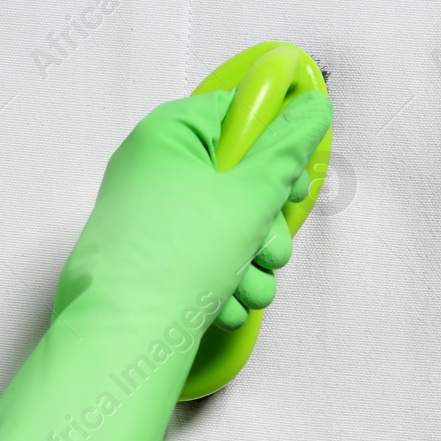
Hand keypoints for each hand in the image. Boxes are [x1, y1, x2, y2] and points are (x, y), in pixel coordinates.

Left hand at [60, 88, 330, 334]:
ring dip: (252, 261)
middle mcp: (156, 169)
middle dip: (266, 225)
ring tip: (243, 284)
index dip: (274, 146)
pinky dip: (224, 282)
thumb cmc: (178, 256)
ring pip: (230, 226)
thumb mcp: (251, 196)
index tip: (292, 181)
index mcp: (169, 134)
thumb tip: (314, 107)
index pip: (237, 115)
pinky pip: (207, 257)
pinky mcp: (155, 257)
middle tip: (266, 246)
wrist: (126, 334)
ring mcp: (154, 216)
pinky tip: (223, 303)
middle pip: (239, 178)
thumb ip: (289, 150)